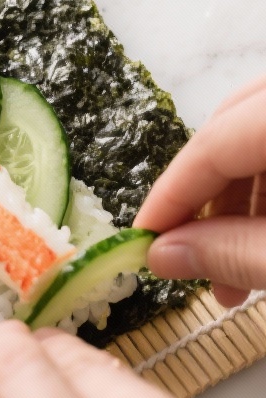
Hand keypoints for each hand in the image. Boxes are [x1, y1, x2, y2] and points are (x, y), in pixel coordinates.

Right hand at [134, 74, 265, 305]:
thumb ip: (236, 254)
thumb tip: (164, 256)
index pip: (215, 143)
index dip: (173, 195)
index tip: (144, 243)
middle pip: (234, 124)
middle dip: (207, 194)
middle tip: (192, 256)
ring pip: (262, 133)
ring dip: (243, 198)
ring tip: (239, 273)